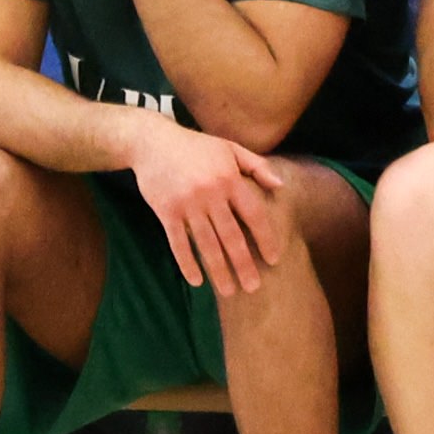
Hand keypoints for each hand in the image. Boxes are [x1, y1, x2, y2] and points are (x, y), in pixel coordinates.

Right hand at [124, 116, 290, 292]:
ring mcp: (186, 204)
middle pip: (231, 236)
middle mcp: (210, 194)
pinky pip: (178, 242)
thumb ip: (257, 166)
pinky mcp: (166, 212)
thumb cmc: (195, 147)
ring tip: (229, 291)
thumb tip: (280, 187)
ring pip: (206, 244)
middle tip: (253, 288)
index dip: (265, 238)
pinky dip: (187, 263)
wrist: (152, 142)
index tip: (274, 259)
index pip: (253, 215)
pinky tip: (196, 281)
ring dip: (218, 271)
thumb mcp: (229, 148)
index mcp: (229, 180)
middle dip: (243, 265)